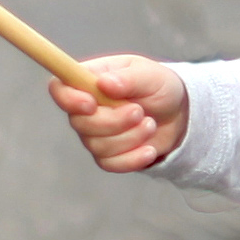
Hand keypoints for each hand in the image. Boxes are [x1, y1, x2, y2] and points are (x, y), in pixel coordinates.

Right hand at [49, 54, 188, 172]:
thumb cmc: (159, 87)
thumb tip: (104, 84)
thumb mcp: (150, 75)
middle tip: (140, 112)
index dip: (69, 99)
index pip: (59, 89)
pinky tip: (149, 149)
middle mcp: (85, 109)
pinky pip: (110, 164)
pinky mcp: (108, 155)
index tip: (91, 104)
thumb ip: (127, 78)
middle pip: (79, 123)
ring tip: (150, 124)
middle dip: (114, 121)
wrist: (179, 115)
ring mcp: (95, 134)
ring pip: (97, 146)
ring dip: (130, 137)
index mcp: (89, 80)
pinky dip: (132, 158)